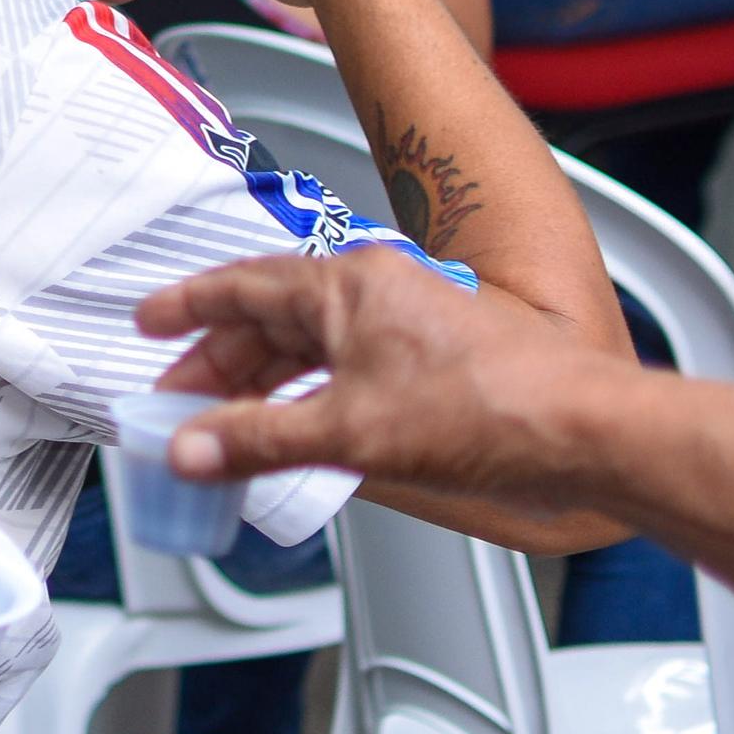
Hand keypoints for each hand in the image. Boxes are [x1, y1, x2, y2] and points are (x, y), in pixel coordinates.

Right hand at [132, 251, 602, 499]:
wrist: (584, 432)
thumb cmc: (491, 408)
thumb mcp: (350, 432)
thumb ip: (257, 441)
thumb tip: (191, 449)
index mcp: (349, 284)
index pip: (242, 286)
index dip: (187, 308)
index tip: (150, 324)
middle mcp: (377, 293)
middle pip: (271, 319)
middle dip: (217, 363)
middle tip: (177, 401)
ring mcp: (407, 326)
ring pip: (309, 348)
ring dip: (261, 385)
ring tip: (226, 425)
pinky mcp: (431, 364)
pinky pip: (344, 370)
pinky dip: (306, 399)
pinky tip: (295, 433)